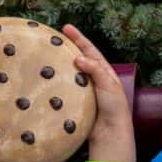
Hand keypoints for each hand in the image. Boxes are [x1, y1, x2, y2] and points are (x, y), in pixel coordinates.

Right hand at [59, 24, 136, 160]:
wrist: (110, 133)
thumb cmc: (114, 108)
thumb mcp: (108, 85)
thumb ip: (95, 70)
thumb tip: (78, 57)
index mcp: (103, 71)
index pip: (89, 50)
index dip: (79, 38)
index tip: (67, 28)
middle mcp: (92, 78)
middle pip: (77, 58)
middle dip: (67, 47)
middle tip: (53, 37)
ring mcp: (82, 89)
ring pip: (69, 72)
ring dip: (60, 64)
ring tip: (47, 54)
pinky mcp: (74, 100)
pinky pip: (63, 88)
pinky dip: (56, 81)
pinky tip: (46, 78)